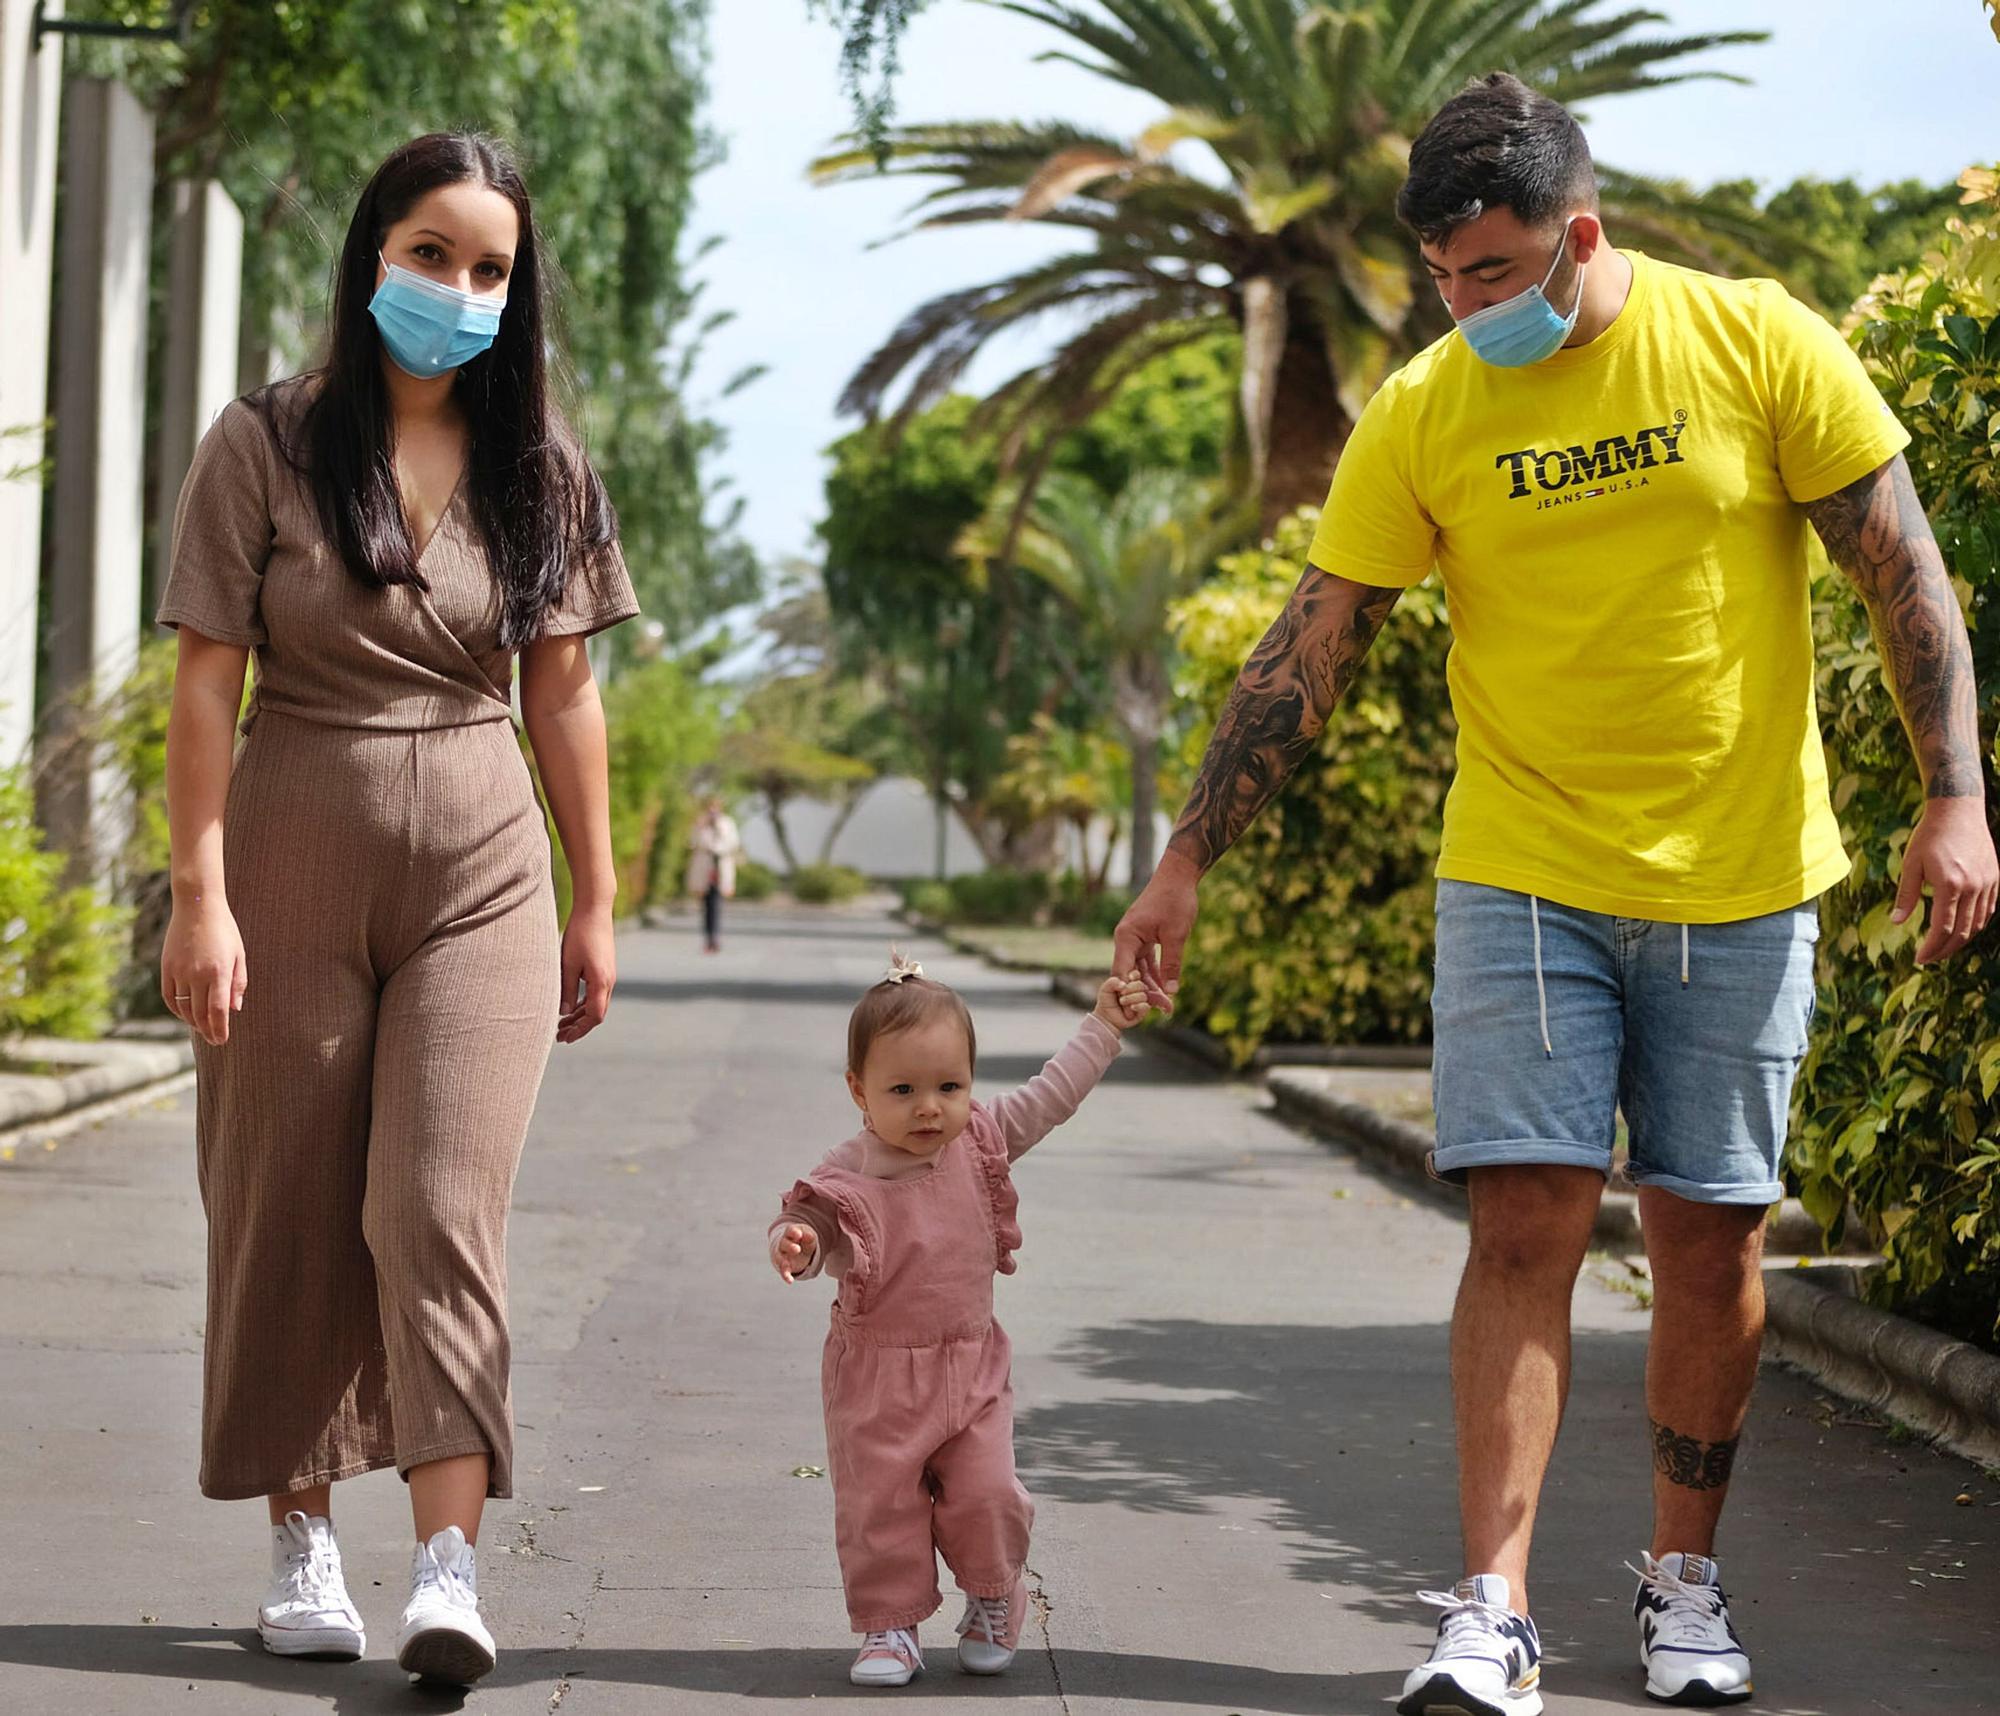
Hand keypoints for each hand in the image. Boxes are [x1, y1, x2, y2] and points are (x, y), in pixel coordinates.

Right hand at [160, 902, 246, 1047]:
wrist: (197, 907)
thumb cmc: (224, 930)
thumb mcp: (239, 954)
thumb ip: (238, 983)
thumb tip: (234, 1009)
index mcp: (218, 971)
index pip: (218, 1010)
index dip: (220, 1029)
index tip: (222, 1041)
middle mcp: (197, 974)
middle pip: (199, 1013)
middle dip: (208, 1030)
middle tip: (214, 1040)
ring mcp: (179, 971)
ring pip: (183, 1007)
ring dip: (193, 1022)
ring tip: (202, 1029)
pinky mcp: (166, 967)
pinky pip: (169, 996)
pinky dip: (177, 1009)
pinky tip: (185, 1014)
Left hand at [558, 905, 616, 1043]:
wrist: (595, 910)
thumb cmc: (580, 935)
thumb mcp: (568, 964)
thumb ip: (566, 989)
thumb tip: (564, 1012)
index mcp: (601, 982)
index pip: (594, 1016)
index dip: (580, 1030)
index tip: (565, 1037)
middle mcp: (608, 981)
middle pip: (597, 1013)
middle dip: (579, 1026)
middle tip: (560, 1036)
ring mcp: (608, 975)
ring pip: (596, 1004)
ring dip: (580, 1015)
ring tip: (562, 1024)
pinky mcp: (604, 968)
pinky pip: (596, 993)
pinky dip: (583, 1003)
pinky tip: (570, 1005)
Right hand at [774, 1223, 816, 1281]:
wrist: (797, 1248)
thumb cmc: (803, 1239)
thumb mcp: (809, 1236)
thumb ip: (809, 1236)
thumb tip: (809, 1236)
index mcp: (790, 1233)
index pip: (790, 1231)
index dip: (794, 1232)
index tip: (799, 1234)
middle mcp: (783, 1243)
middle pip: (784, 1244)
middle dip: (790, 1247)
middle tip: (797, 1249)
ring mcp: (782, 1255)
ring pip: (780, 1258)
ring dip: (783, 1262)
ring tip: (786, 1265)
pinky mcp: (784, 1266)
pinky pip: (783, 1271)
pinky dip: (785, 1276)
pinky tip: (790, 1281)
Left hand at [1092, 970, 1151, 1032]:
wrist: (1106, 1017)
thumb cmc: (1107, 1001)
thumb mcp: (1105, 989)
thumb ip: (1112, 982)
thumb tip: (1124, 984)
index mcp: (1130, 982)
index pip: (1137, 974)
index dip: (1135, 975)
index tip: (1129, 977)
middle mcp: (1137, 991)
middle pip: (1141, 985)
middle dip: (1131, 988)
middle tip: (1122, 993)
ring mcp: (1141, 1001)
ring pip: (1143, 996)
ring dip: (1132, 998)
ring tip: (1122, 1001)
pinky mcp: (1142, 1012)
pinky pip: (1146, 1006)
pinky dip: (1139, 1006)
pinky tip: (1132, 1007)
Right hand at [1113, 851, 1198, 1013]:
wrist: (1178, 875)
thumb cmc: (1175, 901)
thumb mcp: (1176, 935)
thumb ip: (1171, 964)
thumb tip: (1170, 992)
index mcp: (1126, 937)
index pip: (1122, 972)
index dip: (1129, 993)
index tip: (1140, 1012)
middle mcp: (1126, 938)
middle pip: (1131, 973)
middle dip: (1146, 993)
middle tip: (1164, 1010)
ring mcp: (1135, 937)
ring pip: (1140, 968)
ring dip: (1152, 985)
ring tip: (1167, 1005)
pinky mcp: (1145, 935)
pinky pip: (1147, 959)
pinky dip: (1156, 972)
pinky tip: (1165, 989)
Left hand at [1895, 795, 1998, 964]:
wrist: (1958, 810)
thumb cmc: (1929, 836)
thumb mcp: (1911, 864)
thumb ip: (1906, 894)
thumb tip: (1897, 921)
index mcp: (1949, 885)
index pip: (1943, 928)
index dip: (1932, 948)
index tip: (1920, 958)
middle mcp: (1972, 887)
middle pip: (1963, 931)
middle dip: (1946, 949)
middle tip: (1930, 958)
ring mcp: (1987, 883)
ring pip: (1979, 923)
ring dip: (1962, 940)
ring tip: (1944, 947)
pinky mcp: (1994, 878)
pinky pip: (1988, 909)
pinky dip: (1977, 924)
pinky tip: (1963, 929)